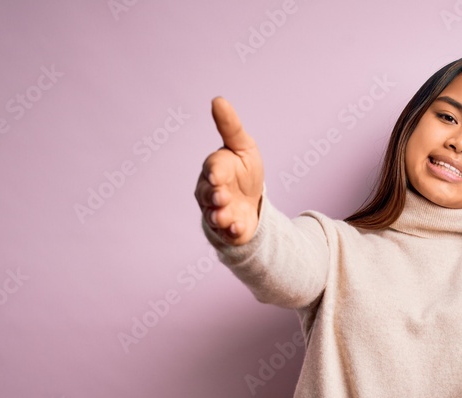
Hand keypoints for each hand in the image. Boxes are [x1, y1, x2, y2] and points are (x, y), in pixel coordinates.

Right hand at [194, 97, 264, 245]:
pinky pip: (227, 233)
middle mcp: (211, 192)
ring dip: (221, 215)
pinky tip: (238, 228)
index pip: (213, 169)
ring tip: (226, 216)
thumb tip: (218, 100)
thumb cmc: (244, 171)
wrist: (252, 203)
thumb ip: (230, 127)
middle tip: (222, 195)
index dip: (214, 171)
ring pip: (215, 215)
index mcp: (214, 169)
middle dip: (215, 195)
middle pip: (209, 194)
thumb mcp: (242, 146)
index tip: (217, 174)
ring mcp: (218, 212)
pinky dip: (232, 231)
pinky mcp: (228, 230)